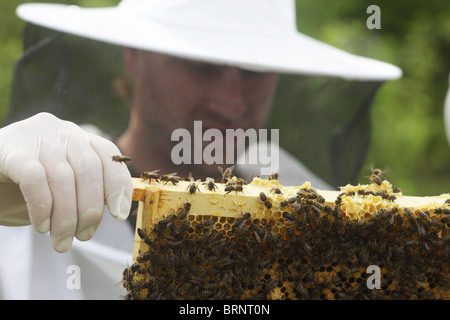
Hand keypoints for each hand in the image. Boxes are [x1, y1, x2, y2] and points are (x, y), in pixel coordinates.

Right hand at [0, 112, 132, 251]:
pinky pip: (35, 179)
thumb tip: (118, 210)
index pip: (109, 155)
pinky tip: (42, 225)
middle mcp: (60, 130)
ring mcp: (34, 135)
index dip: (118, 185)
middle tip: (84, 236)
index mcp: (78, 137)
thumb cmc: (27, 187)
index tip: (119, 215)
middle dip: (91, 208)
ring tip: (61, 240)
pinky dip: (43, 207)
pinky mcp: (9, 148)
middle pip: (89, 167)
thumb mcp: (64, 186)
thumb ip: (88, 190)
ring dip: (66, 216)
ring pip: (62, 177)